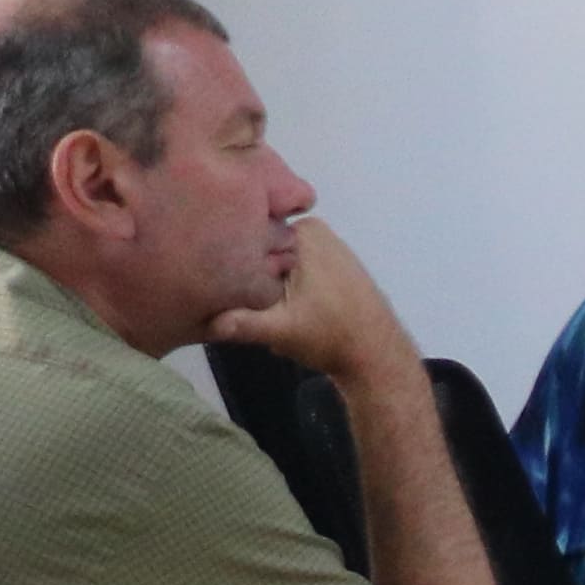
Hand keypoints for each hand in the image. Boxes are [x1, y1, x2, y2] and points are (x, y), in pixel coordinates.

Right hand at [207, 212, 419, 385]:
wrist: (376, 356)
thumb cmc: (332, 338)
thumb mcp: (281, 330)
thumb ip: (244, 323)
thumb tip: (207, 323)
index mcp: (304, 232)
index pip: (248, 228)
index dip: (229, 252)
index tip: (213, 273)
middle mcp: (318, 232)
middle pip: (260, 245)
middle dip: (250, 270)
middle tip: (242, 297)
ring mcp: (329, 247)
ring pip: (275, 258)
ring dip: (267, 281)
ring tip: (266, 304)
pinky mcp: (333, 266)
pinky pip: (294, 268)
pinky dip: (285, 286)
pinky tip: (286, 308)